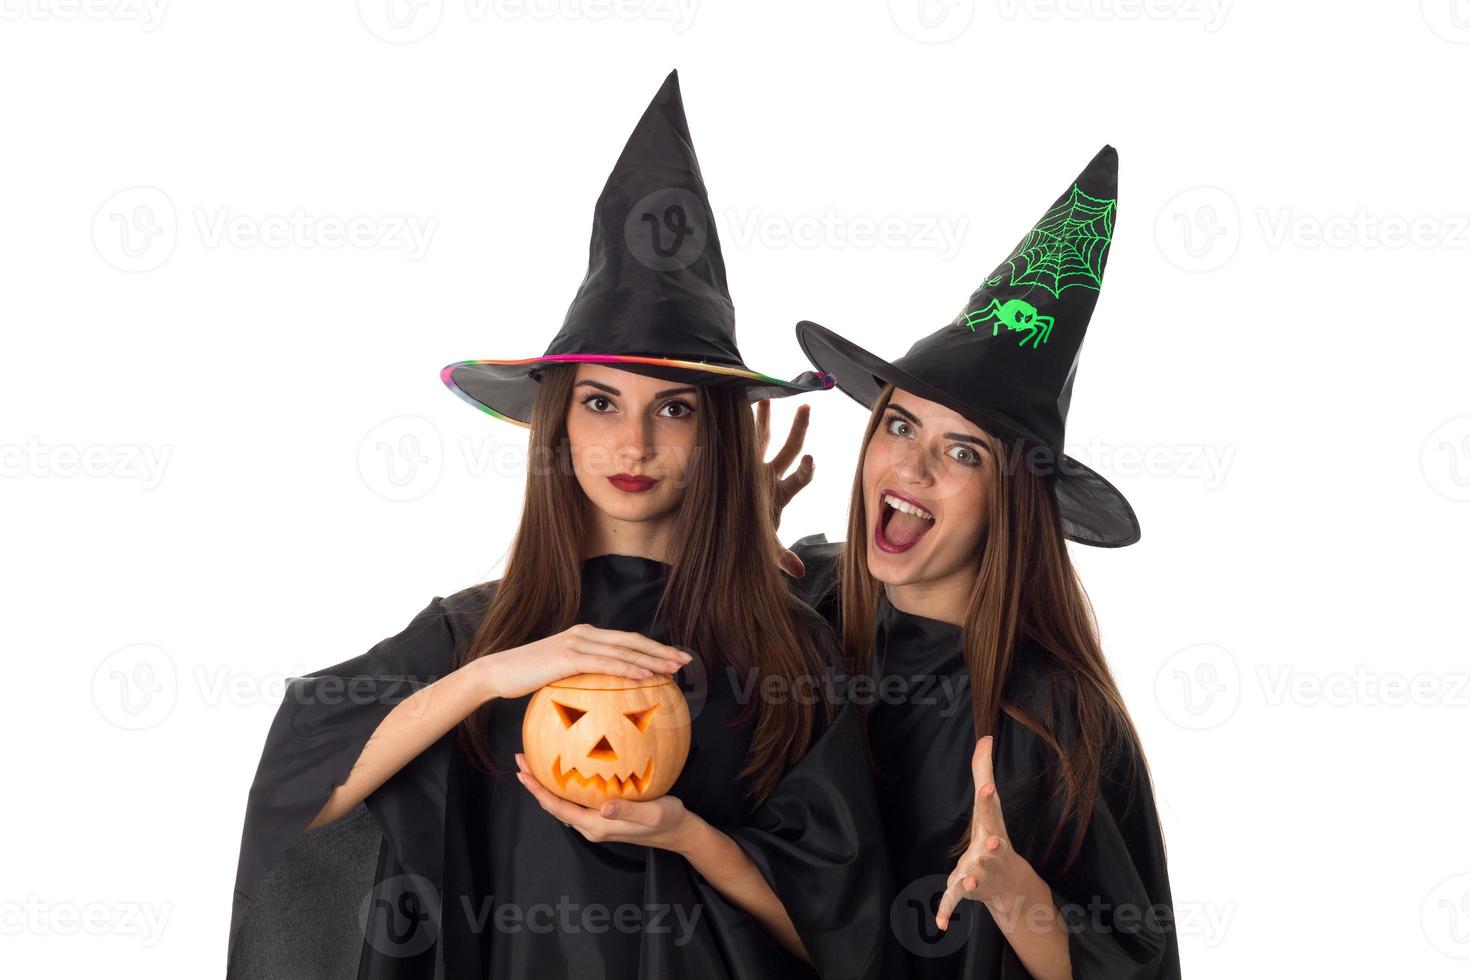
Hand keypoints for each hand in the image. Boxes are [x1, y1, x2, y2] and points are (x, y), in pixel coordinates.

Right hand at [478, 625, 691, 701]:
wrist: (496, 673)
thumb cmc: (526, 678)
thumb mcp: (558, 675)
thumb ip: (581, 677)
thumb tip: (601, 695)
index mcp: (585, 635)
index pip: (626, 640)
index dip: (653, 647)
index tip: (674, 657)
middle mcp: (584, 633)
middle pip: (632, 640)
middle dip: (661, 650)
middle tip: (686, 661)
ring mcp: (577, 642)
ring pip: (624, 650)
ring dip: (653, 659)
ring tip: (675, 668)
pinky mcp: (568, 656)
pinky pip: (606, 663)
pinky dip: (629, 668)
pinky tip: (647, 677)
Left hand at [513, 752, 698, 852]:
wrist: (679, 831)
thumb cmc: (668, 820)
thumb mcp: (653, 812)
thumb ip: (628, 810)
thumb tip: (603, 806)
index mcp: (598, 826)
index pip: (558, 808)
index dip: (538, 791)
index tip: (522, 772)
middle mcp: (592, 826)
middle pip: (554, 805)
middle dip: (535, 784)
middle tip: (521, 759)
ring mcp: (596, 821)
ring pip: (563, 803)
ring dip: (546, 784)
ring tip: (534, 762)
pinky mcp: (602, 815)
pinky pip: (575, 801)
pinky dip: (562, 786)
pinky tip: (563, 770)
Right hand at [754, 398, 813, 577]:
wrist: (724, 534)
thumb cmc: (749, 537)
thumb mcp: (765, 547)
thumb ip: (781, 556)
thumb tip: (799, 572)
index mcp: (781, 492)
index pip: (800, 477)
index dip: (806, 468)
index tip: (811, 458)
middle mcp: (771, 476)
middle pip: (789, 448)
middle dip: (798, 429)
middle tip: (806, 408)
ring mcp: (754, 467)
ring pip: (764, 439)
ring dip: (765, 418)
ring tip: (767, 398)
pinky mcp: (736, 464)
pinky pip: (741, 440)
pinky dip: (740, 425)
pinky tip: (737, 405)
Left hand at [935, 735, 1034, 929]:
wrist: (1011, 885)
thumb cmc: (994, 835)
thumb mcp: (989, 805)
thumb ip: (983, 770)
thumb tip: (985, 736)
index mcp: (992, 828)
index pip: (989, 811)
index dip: (986, 799)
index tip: (985, 788)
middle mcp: (990, 852)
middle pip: (991, 847)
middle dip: (992, 845)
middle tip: (992, 840)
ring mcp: (980, 873)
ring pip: (974, 876)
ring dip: (970, 879)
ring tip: (966, 881)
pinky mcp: (966, 890)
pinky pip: (954, 901)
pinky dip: (946, 911)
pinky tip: (939, 924)